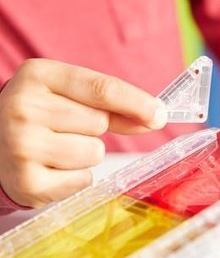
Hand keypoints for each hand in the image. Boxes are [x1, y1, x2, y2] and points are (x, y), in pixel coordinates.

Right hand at [0, 59, 167, 207]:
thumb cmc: (38, 115)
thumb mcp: (65, 94)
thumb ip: (109, 104)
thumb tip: (155, 116)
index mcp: (38, 75)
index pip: (101, 88)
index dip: (136, 102)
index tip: (160, 114)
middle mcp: (23, 107)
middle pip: (99, 123)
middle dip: (93, 128)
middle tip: (63, 128)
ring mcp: (21, 146)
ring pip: (93, 153)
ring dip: (84, 155)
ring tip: (54, 148)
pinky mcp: (27, 182)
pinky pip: (82, 181)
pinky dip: (74, 178)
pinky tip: (49, 168)